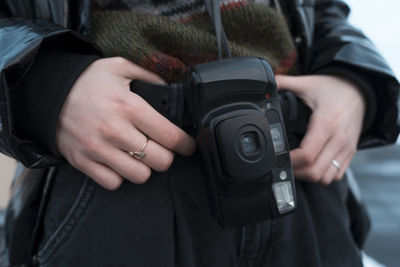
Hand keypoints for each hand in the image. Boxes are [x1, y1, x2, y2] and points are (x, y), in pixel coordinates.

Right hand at [56, 57, 195, 189]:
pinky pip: (112, 183)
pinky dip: (120, 177)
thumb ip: (149, 76)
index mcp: (128, 106)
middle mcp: (114, 130)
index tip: (189, 147)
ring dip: (145, 168)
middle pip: (159, 161)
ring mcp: (97, 149)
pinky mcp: (82, 161)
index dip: (186, 144)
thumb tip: (171, 91)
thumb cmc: (87, 80)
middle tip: (163, 150)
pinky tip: (120, 163)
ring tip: (141, 157)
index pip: (169, 135)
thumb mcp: (120, 67)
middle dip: (167, 156)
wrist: (46, 92)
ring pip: (139, 176)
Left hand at [275, 74, 365, 184]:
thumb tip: (267, 82)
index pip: (307, 154)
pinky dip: (321, 176)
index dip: (289, 160)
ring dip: (307, 176)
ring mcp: (346, 149)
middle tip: (283, 163)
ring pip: (325, 177)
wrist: (360, 90)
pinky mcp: (350, 153)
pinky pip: (336, 175)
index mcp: (326, 123)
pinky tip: (310, 166)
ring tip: (295, 166)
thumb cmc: (333, 88)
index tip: (277, 157)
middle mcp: (338, 139)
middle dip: (295, 171)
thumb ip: (284, 83)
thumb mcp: (307, 83)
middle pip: (314, 171)